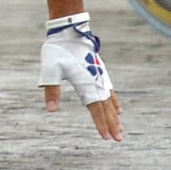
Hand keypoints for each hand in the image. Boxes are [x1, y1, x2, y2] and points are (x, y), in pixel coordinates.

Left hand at [38, 13, 123, 141]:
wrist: (69, 29)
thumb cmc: (58, 49)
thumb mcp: (50, 68)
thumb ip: (51, 89)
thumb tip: (51, 110)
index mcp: (85, 82)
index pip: (94, 108)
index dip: (100, 123)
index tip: (106, 138)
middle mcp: (95, 81)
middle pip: (105, 107)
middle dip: (112, 124)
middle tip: (119, 140)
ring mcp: (99, 76)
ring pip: (110, 100)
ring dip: (115, 115)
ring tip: (121, 128)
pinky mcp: (99, 71)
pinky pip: (110, 90)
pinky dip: (115, 101)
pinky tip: (119, 109)